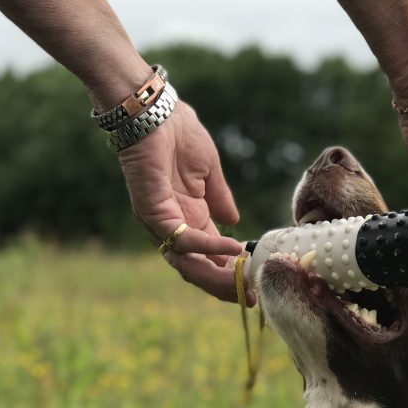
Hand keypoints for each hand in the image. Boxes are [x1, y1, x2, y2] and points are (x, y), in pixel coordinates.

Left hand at [116, 103, 244, 302]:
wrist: (152, 109)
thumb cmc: (178, 132)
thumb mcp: (209, 171)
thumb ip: (220, 198)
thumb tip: (234, 222)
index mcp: (187, 216)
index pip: (207, 256)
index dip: (230, 272)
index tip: (255, 285)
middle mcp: (173, 225)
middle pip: (196, 269)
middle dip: (224, 286)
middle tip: (251, 298)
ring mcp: (161, 221)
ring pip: (187, 263)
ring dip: (217, 275)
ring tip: (244, 283)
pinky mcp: (153, 211)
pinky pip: (183, 239)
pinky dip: (209, 247)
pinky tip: (234, 248)